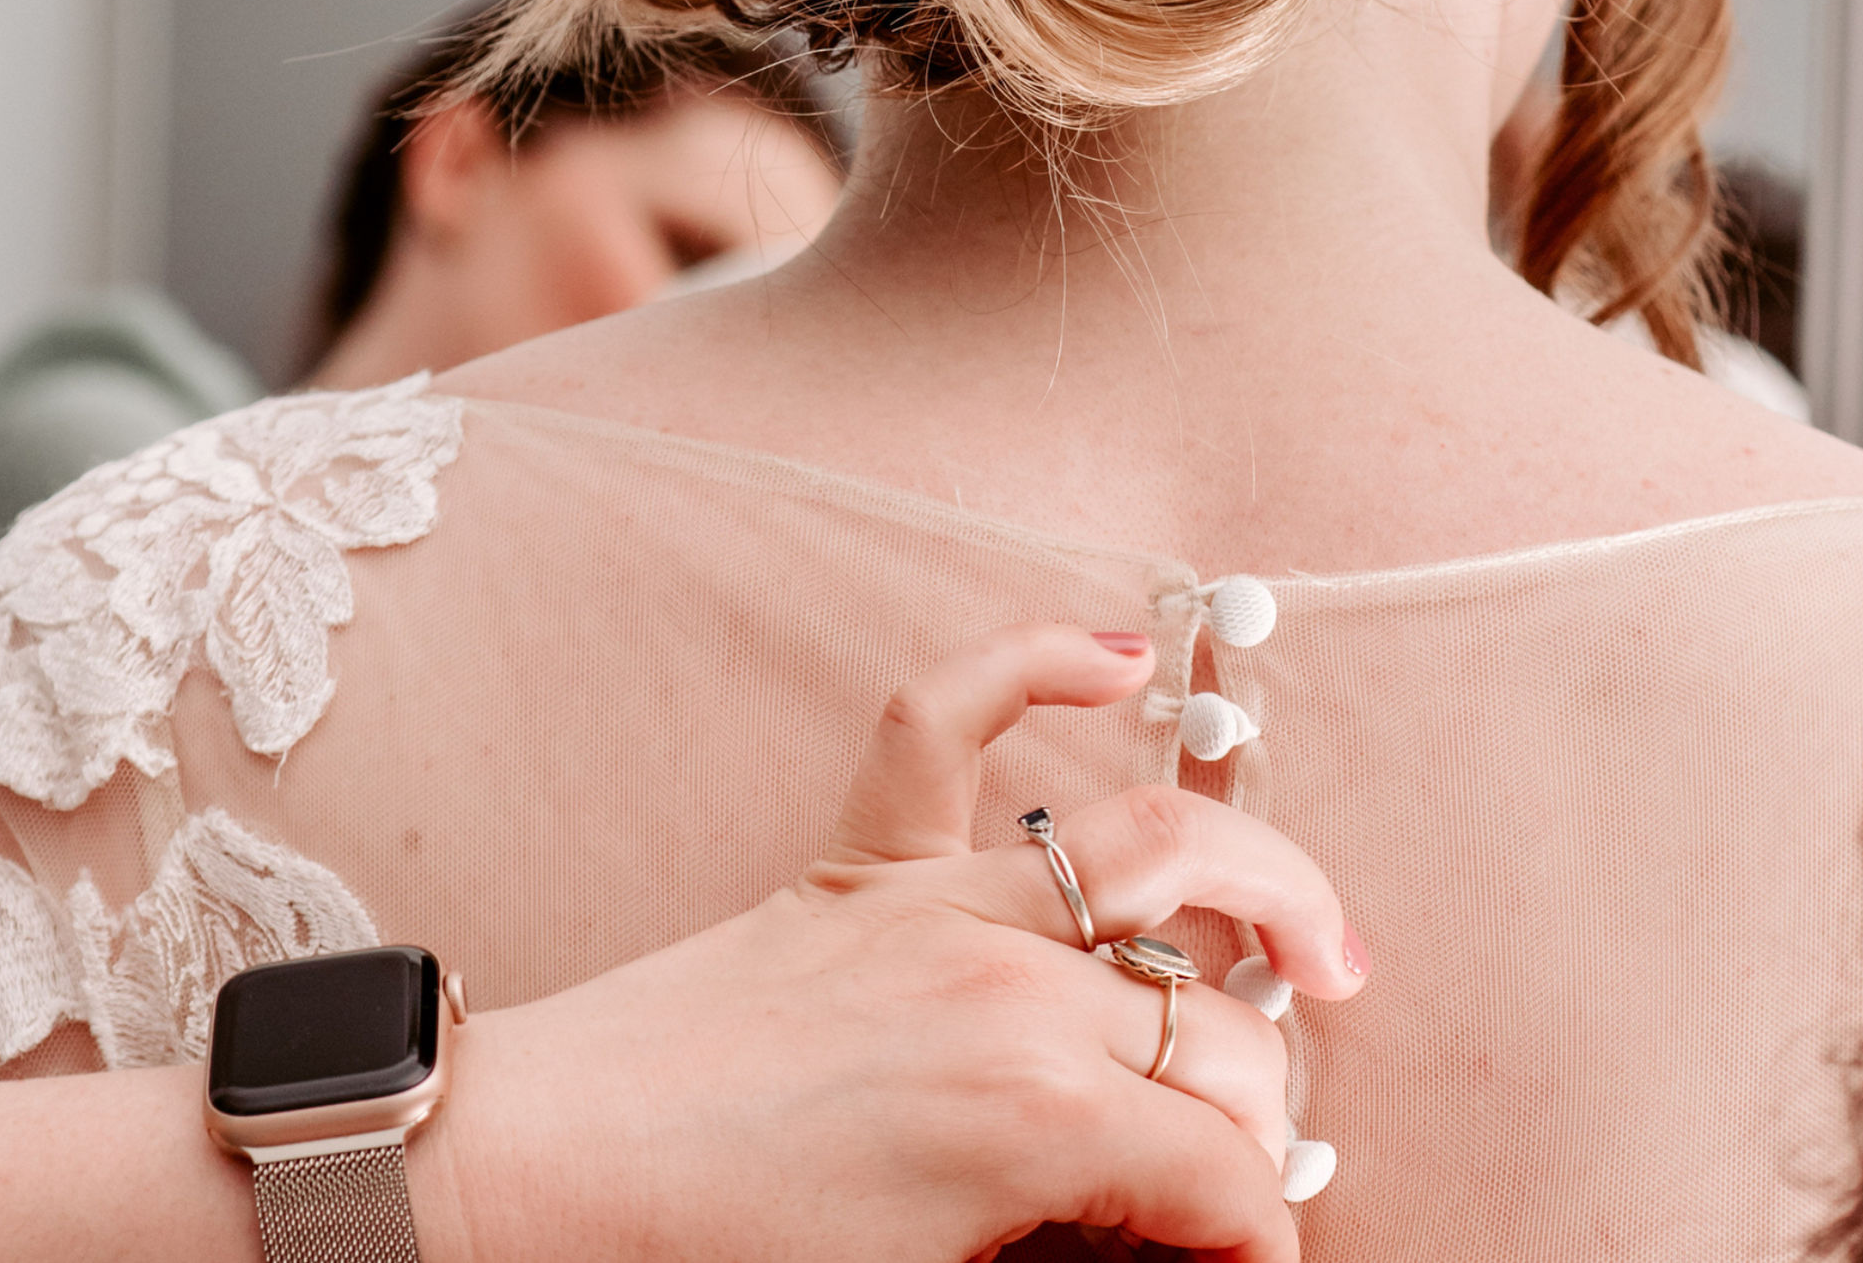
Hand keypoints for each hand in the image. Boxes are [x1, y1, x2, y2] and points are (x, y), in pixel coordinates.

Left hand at [458, 624, 1365, 1262]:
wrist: (541, 1184)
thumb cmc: (714, 1261)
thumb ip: (1078, 1254)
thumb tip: (1176, 1244)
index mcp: (1034, 1116)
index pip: (1227, 1175)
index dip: (1259, 1240)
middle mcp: (1010, 980)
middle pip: (1216, 1032)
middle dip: (1266, 1115)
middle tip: (1255, 1170)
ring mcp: (938, 898)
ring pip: (1157, 847)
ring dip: (1266, 882)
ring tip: (1322, 944)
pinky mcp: (861, 860)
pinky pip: (951, 716)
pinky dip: (1035, 661)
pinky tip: (1118, 658)